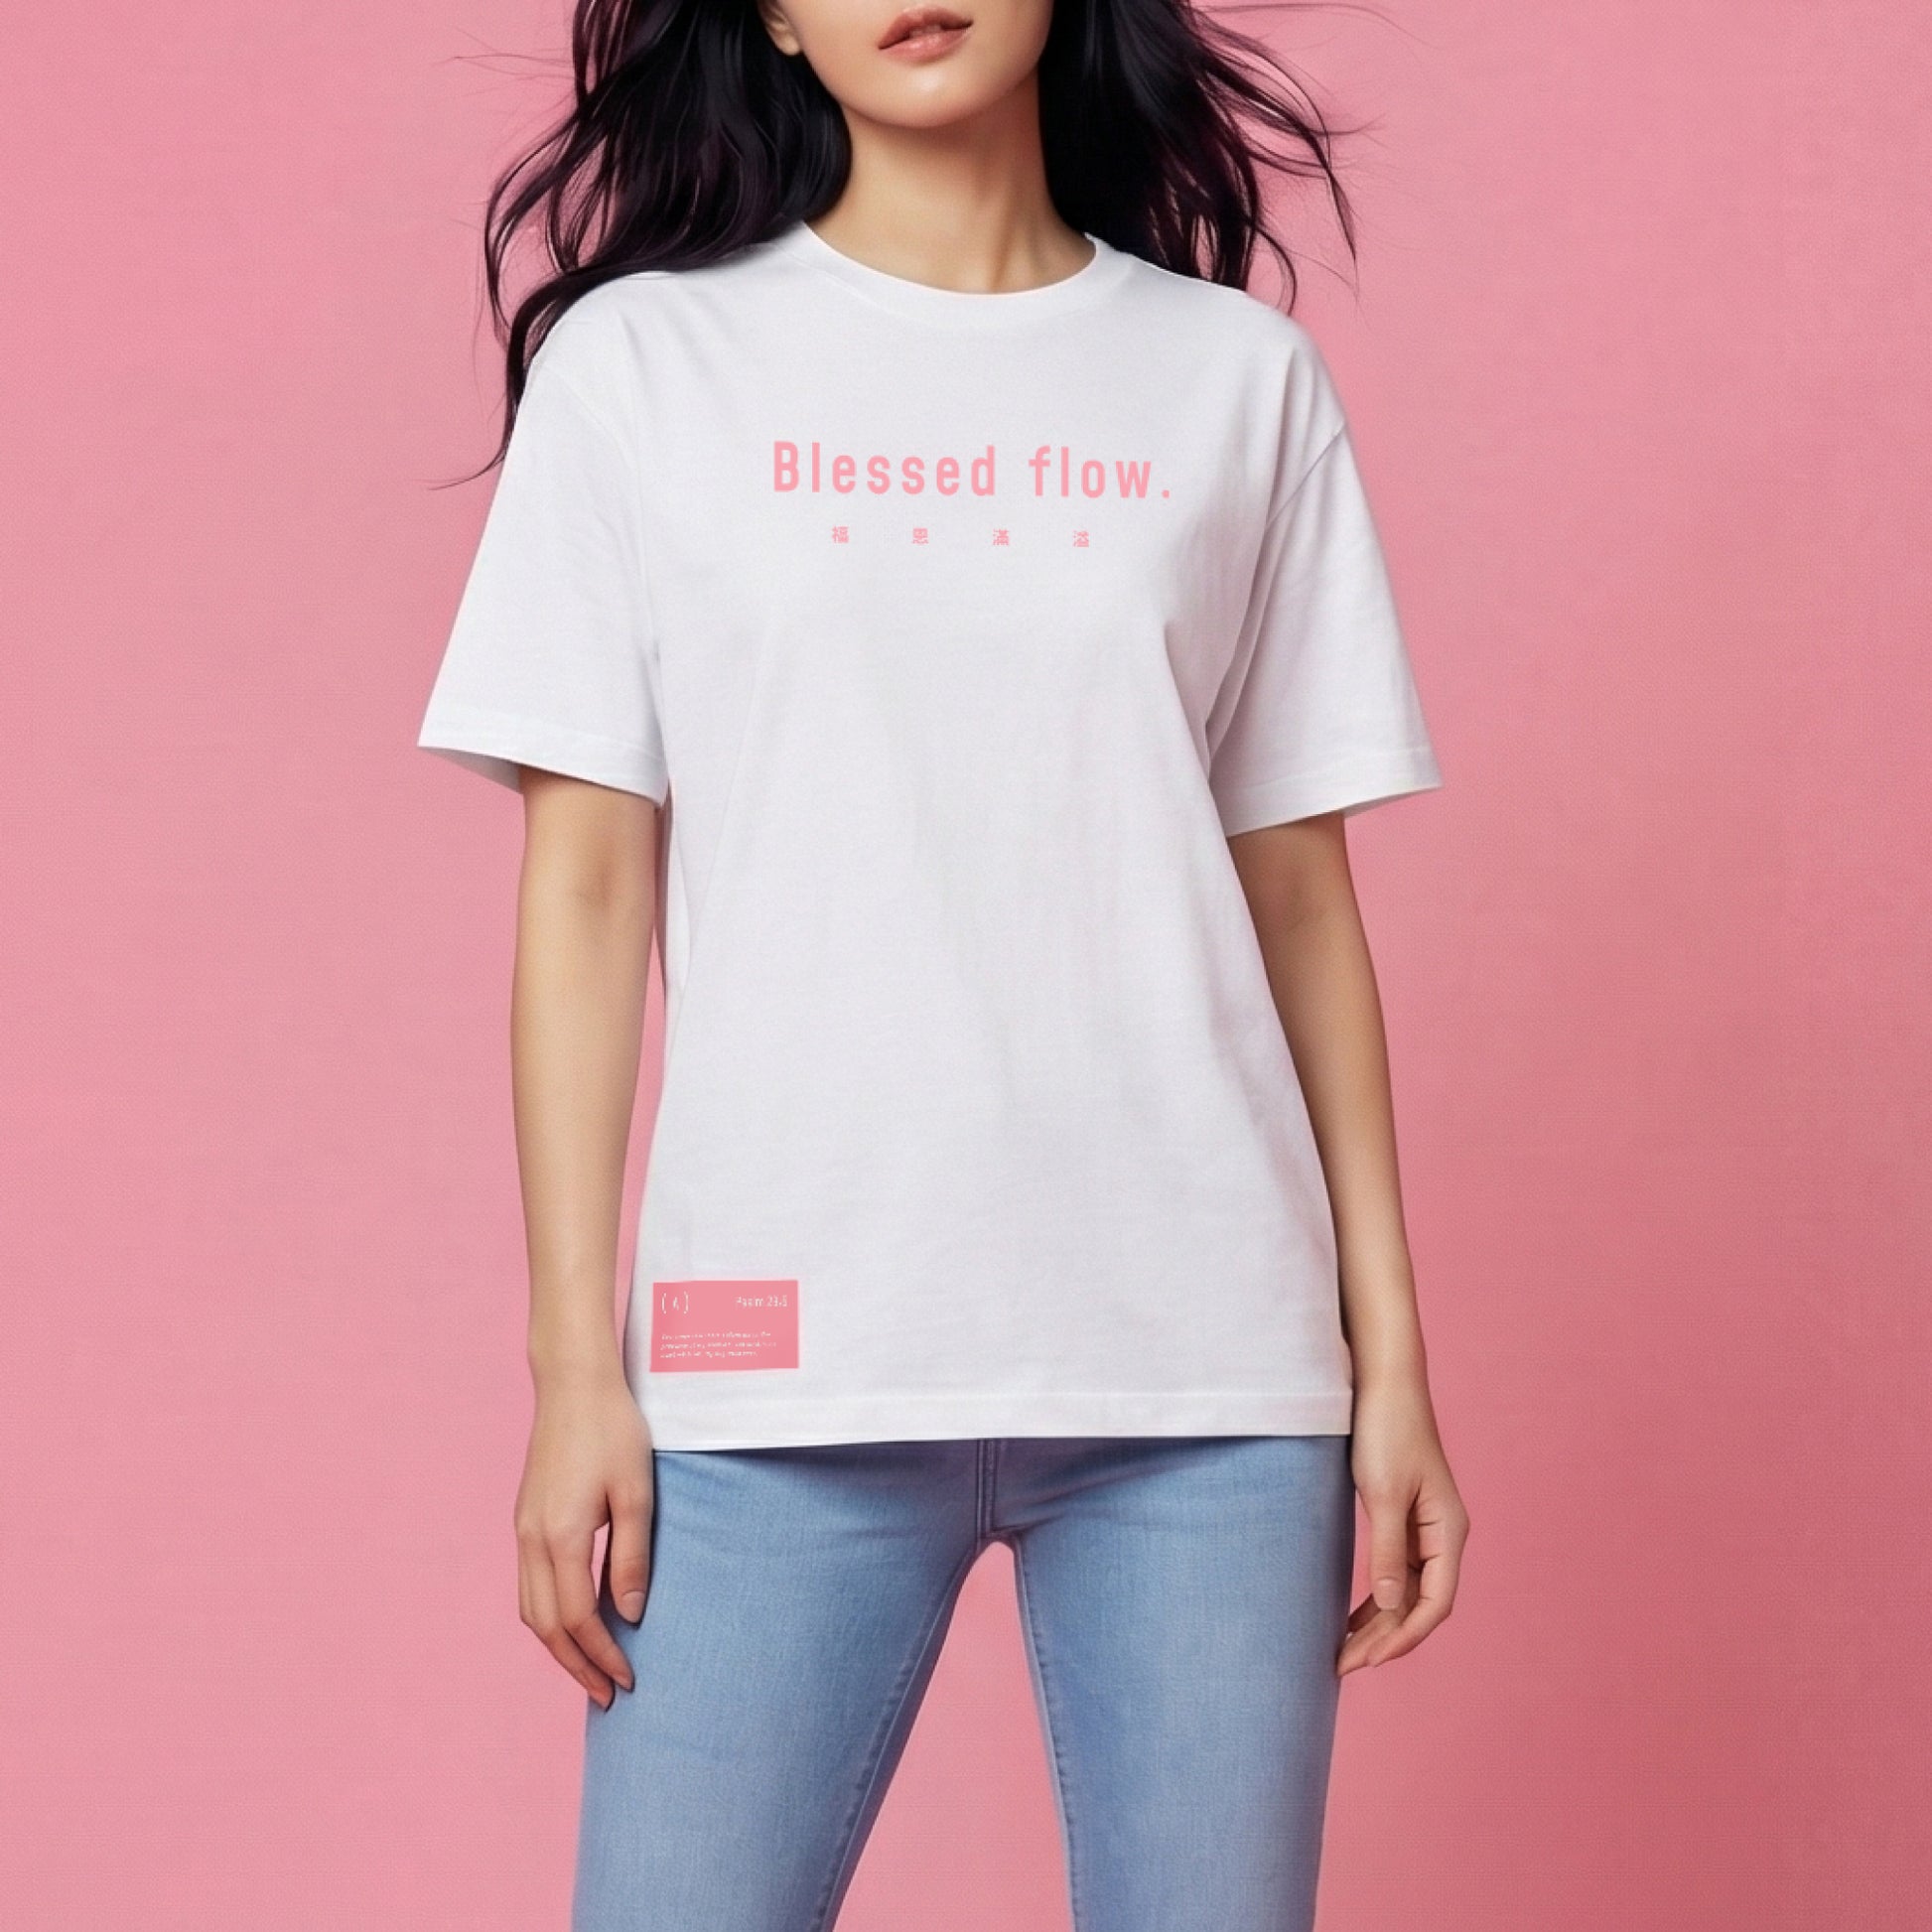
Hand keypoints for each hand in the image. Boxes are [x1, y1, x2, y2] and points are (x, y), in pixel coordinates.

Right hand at [513, 1362, 653, 1707]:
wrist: (573, 1384)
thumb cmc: (613, 1430)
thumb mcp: (636, 1493)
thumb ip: (631, 1557)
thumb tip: (629, 1617)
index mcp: (560, 1536)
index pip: (576, 1620)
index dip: (601, 1656)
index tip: (627, 1681)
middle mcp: (531, 1539)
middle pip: (544, 1626)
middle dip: (575, 1665)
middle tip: (607, 1694)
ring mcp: (522, 1529)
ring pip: (530, 1608)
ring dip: (558, 1645)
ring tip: (591, 1667)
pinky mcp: (525, 1519)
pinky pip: (530, 1584)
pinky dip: (549, 1615)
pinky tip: (576, 1620)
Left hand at [1338, 1375, 1468, 1674]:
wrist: (1383, 1382)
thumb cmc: (1387, 1430)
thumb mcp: (1383, 1493)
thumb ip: (1388, 1551)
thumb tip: (1390, 1606)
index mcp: (1448, 1532)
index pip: (1435, 1604)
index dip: (1403, 1637)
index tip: (1367, 1660)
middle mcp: (1442, 1535)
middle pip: (1420, 1604)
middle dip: (1385, 1638)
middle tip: (1342, 1666)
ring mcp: (1424, 1528)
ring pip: (1406, 1592)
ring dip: (1379, 1623)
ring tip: (1344, 1652)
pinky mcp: (1403, 1518)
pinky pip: (1395, 1571)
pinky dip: (1376, 1597)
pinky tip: (1352, 1617)